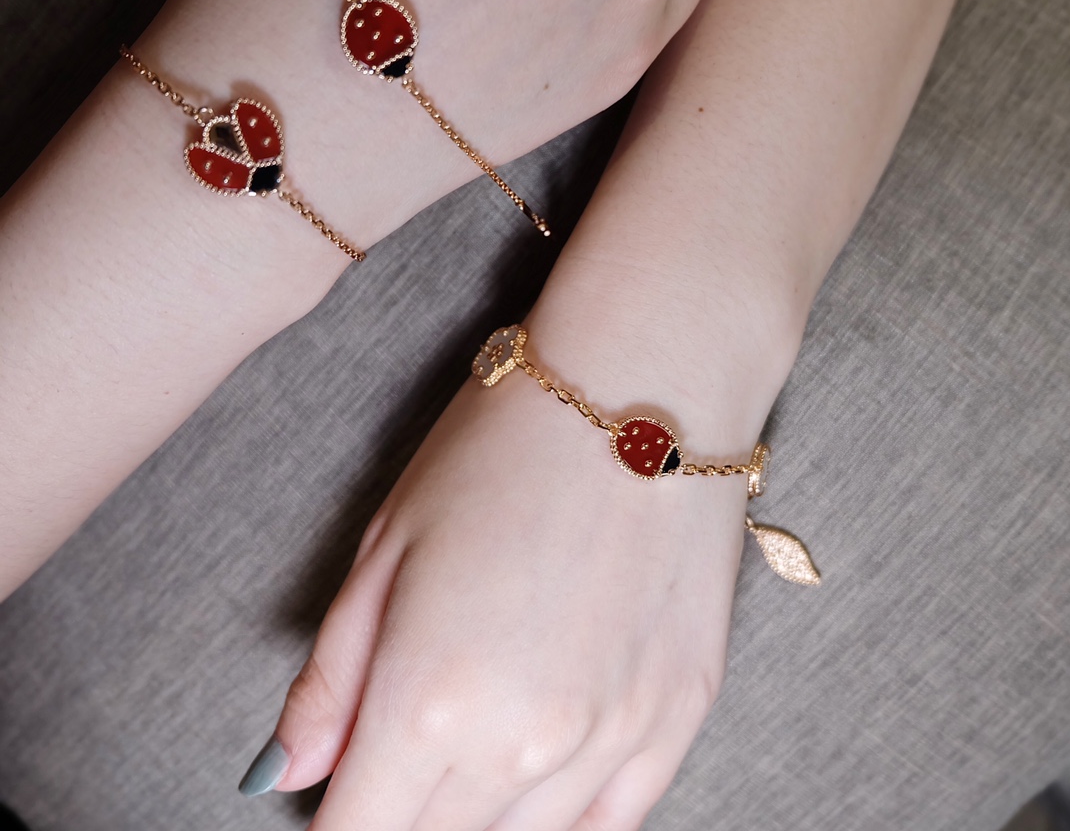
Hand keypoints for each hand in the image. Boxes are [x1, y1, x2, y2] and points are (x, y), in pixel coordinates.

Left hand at [251, 373, 747, 829]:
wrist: (644, 386)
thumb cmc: (504, 444)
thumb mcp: (389, 542)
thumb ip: (333, 675)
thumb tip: (287, 771)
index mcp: (429, 698)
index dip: (336, 827)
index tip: (340, 800)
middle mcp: (523, 744)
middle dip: (402, 812)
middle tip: (399, 755)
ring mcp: (612, 736)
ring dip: (479, 811)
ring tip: (474, 740)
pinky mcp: (678, 715)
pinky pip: (612, 825)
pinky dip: (562, 816)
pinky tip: (543, 775)